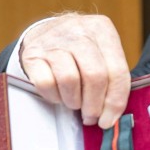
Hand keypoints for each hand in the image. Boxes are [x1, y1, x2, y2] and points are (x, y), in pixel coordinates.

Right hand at [20, 12, 130, 128]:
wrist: (45, 34)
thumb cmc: (82, 54)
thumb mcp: (103, 56)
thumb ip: (114, 81)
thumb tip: (112, 116)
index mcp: (102, 29)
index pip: (117, 71)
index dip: (115, 102)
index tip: (109, 120)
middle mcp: (78, 30)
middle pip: (95, 76)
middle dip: (94, 105)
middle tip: (91, 117)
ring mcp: (53, 40)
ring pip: (69, 80)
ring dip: (74, 101)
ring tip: (74, 103)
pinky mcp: (32, 53)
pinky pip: (46, 84)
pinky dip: (54, 97)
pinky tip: (58, 94)